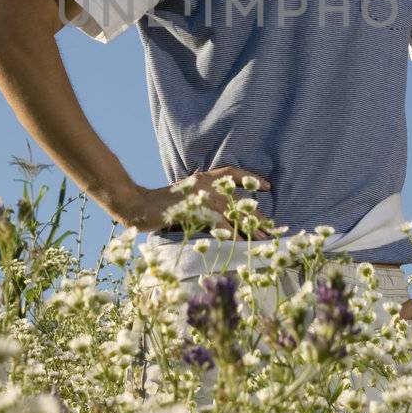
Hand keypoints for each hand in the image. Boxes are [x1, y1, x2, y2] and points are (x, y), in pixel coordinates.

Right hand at [117, 166, 274, 237]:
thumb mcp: (185, 198)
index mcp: (203, 178)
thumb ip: (202, 201)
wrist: (138, 205)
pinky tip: (243, 240)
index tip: (267, 187)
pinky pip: (220, 222)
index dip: (250, 179)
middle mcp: (205, 184)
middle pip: (238, 198)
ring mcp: (201, 197)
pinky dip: (233, 232)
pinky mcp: (196, 211)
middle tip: (273, 226)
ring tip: (264, 237)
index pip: (231, 172)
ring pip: (233, 211)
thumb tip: (220, 214)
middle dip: (257, 214)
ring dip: (250, 225)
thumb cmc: (160, 206)